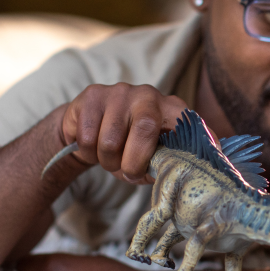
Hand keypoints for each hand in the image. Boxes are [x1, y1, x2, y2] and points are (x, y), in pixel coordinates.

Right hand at [60, 83, 189, 183]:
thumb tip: (181, 178)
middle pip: (145, 129)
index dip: (171, 153)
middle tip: (126, 173)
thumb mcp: (154, 156)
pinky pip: (86, 137)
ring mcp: (121, 92)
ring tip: (108, 158)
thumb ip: (168, 163)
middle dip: (131, 162)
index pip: (182, 128)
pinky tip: (92, 147)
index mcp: (173, 109)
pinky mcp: (93, 94)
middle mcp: (149, 95)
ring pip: (110, 140)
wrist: (91, 128)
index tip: (151, 173)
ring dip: (105, 161)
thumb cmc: (131, 147)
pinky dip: (86, 153)